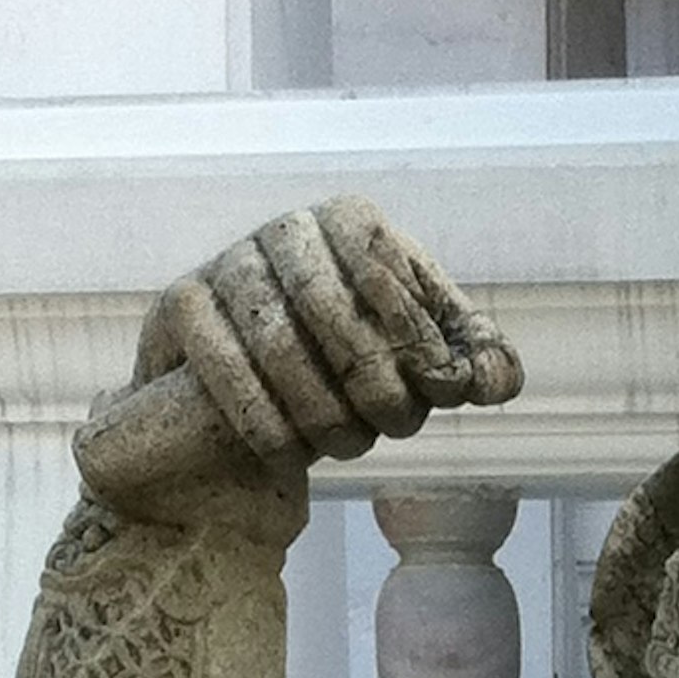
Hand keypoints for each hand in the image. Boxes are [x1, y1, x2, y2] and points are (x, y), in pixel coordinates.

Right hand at [81, 200, 523, 508]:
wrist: (251, 398)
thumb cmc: (348, 365)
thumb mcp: (420, 361)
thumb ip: (470, 363)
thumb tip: (497, 380)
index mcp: (352, 224)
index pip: (387, 265)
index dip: (416, 335)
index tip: (438, 392)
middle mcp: (287, 230)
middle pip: (331, 309)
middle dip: (371, 383)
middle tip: (392, 429)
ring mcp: (228, 264)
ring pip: (277, 344)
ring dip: (320, 411)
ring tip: (343, 445)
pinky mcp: (181, 305)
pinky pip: (223, 369)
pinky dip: (265, 423)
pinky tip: (290, 453)